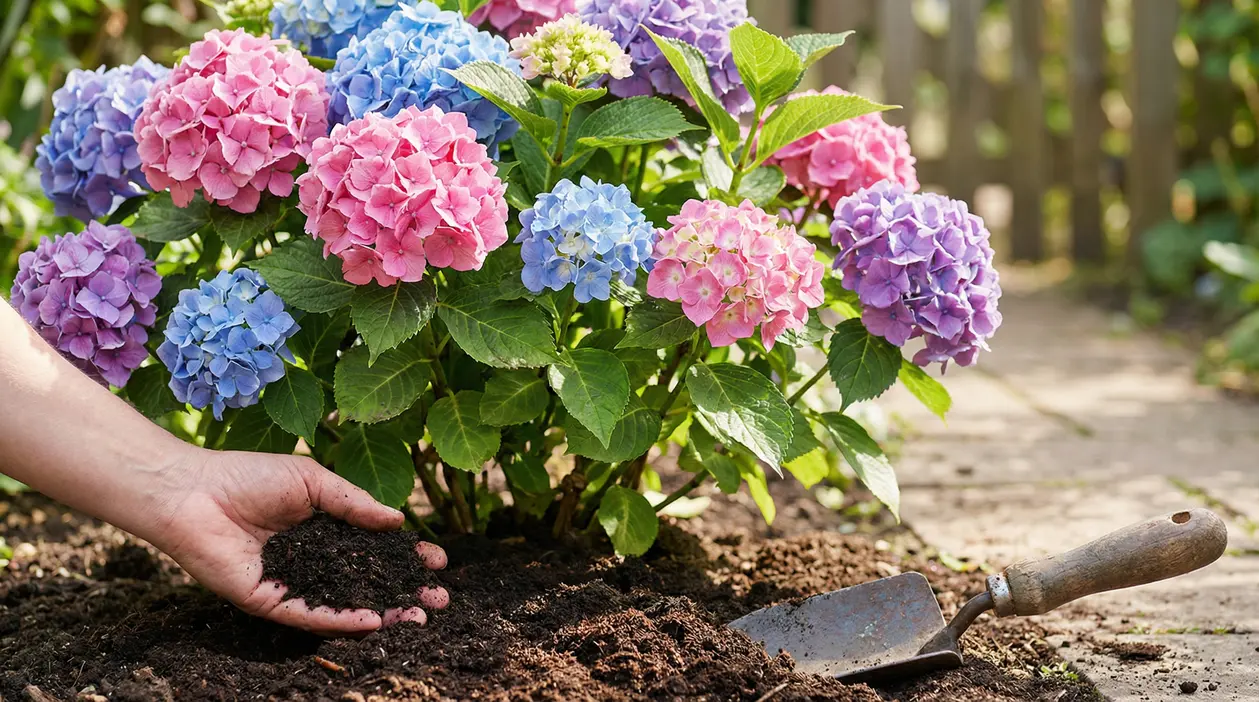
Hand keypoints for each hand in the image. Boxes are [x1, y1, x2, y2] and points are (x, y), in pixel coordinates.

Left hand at [147, 448, 449, 635]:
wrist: (194, 493)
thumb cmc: (249, 477)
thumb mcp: (312, 482)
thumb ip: (354, 504)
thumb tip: (398, 521)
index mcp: (325, 529)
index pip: (375, 548)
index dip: (406, 556)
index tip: (436, 561)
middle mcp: (313, 561)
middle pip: (367, 582)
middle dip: (405, 592)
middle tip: (438, 599)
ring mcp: (293, 583)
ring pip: (345, 604)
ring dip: (384, 612)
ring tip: (418, 616)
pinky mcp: (269, 601)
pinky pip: (311, 615)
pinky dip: (342, 620)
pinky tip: (372, 621)